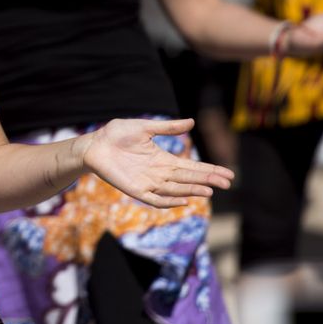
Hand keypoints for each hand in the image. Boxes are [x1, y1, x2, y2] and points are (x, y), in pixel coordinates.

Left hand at [80, 118, 232, 207]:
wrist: (94, 144)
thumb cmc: (117, 134)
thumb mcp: (145, 127)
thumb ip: (167, 128)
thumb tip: (192, 122)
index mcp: (163, 159)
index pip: (192, 166)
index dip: (210, 169)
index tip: (228, 173)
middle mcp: (159, 173)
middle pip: (189, 178)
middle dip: (208, 180)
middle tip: (228, 182)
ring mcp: (148, 182)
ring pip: (176, 190)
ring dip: (192, 190)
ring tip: (210, 190)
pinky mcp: (136, 190)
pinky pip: (156, 199)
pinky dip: (169, 201)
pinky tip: (184, 200)